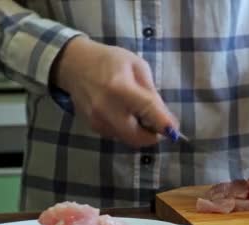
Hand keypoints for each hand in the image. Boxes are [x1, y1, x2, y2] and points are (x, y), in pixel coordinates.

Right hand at [51, 36, 178, 147]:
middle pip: (138, 137)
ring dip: (140, 133)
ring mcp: (98, 120)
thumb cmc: (110, 61)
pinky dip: (127, 130)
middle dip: (153, 136)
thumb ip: (151, 91)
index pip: (148, 112)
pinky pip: (118, 136)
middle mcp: (107, 109)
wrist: (74, 64)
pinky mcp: (93, 127)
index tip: (174, 130)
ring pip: (129, 139)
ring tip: (141, 115)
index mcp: (120, 88)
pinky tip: (126, 115)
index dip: (164, 124)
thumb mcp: (137, 66)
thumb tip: (164, 117)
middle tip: (159, 126)